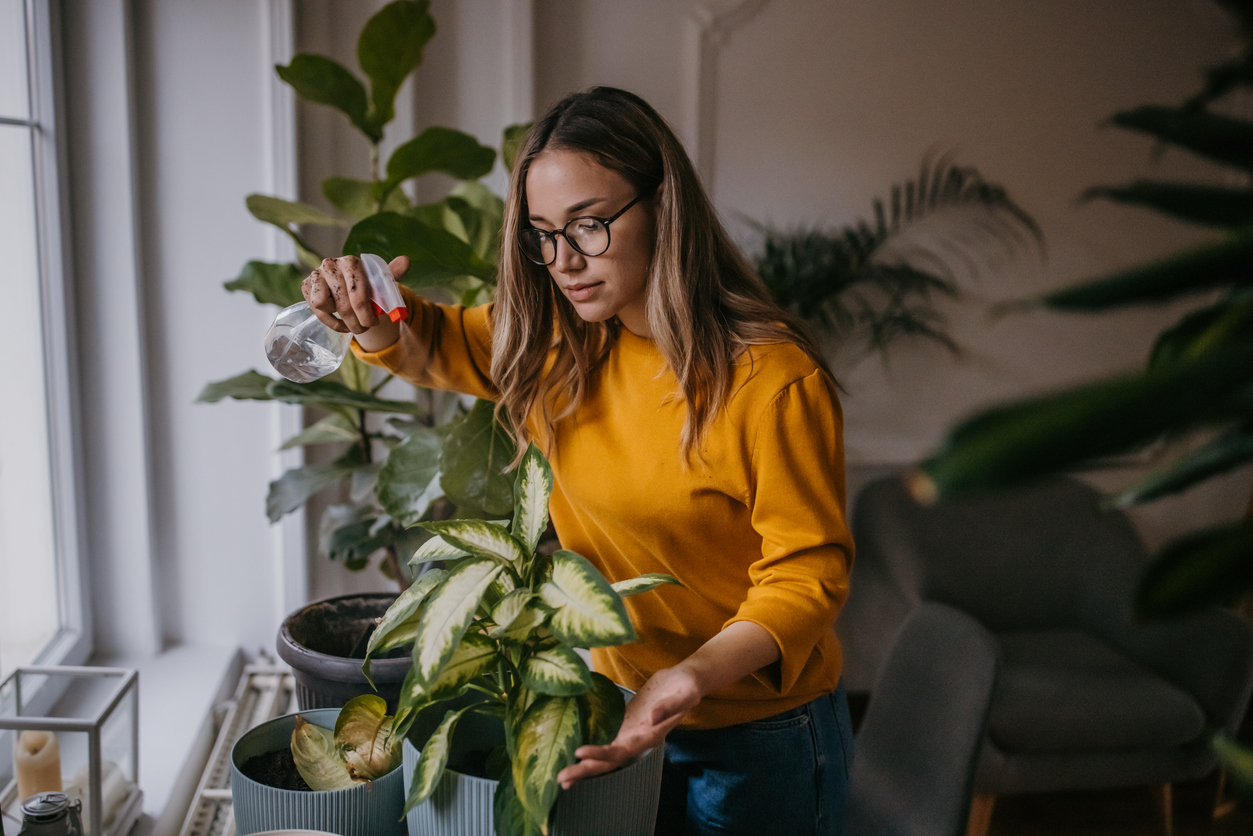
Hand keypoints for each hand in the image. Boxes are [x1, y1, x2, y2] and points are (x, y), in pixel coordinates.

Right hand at [302, 254, 408, 338]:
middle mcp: (330, 265)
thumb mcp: (379, 280)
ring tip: (351, 321)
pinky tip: (340, 323)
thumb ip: (391, 272)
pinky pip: (316, 310)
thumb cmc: (365, 282)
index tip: (374, 323)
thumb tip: (406, 261)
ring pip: (325, 306)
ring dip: (341, 319)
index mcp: (351, 262)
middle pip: (343, 305)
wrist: (347, 282)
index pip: (358, 294)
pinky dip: (330, 321)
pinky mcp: (306, 285)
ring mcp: (315, 274)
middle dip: (356, 322)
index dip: (366, 314)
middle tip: (364, 329)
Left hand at [557, 664, 701, 788]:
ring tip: (563, 776)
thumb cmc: (687, 686)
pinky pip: (606, 738)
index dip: (600, 754)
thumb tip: (653, 717)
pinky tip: (575, 753)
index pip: (621, 751)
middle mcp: (637, 739)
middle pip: (609, 760)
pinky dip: (592, 748)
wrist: (685, 680)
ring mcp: (630, 732)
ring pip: (605, 753)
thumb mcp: (684, 694)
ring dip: (585, 765)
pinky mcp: (626, 721)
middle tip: (562, 779)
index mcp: (649, 736)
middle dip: (586, 770)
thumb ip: (670, 707)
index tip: (579, 753)